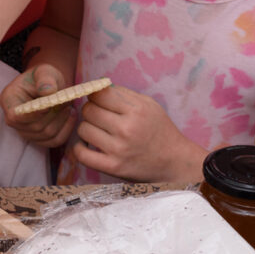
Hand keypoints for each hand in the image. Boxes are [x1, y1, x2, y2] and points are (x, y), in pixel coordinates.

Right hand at [0, 64, 75, 147]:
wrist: (48, 86)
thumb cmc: (43, 77)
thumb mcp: (44, 71)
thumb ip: (45, 79)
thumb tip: (48, 92)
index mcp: (8, 100)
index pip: (16, 116)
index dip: (33, 115)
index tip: (50, 106)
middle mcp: (13, 119)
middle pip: (35, 127)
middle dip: (54, 114)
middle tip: (67, 101)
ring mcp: (25, 131)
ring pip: (47, 135)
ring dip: (62, 121)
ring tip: (68, 106)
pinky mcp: (38, 138)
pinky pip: (54, 141)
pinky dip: (67, 129)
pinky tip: (71, 115)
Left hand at [72, 85, 206, 183]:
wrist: (175, 162)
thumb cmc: (159, 130)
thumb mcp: (148, 105)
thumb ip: (122, 94)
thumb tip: (96, 86)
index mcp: (136, 110)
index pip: (99, 94)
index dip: (95, 96)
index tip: (99, 101)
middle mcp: (127, 129)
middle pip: (88, 111)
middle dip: (91, 111)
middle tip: (100, 117)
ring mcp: (119, 150)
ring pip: (83, 129)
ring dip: (87, 129)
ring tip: (98, 131)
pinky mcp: (113, 167)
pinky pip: (81, 154)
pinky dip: (79, 148)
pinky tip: (88, 145)